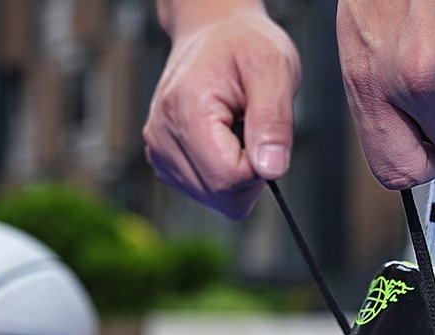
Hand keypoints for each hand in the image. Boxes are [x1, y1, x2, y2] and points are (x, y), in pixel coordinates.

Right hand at [143, 8, 300, 218]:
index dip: (258, 167)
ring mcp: (160, 152)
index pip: (228, 179)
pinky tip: (223, 141)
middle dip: (250, 174)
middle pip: (222, 196)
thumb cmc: (243, 45)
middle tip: (253, 131)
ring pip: (216, 199)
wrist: (213, 34)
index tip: (262, 134)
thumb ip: (274, 120)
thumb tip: (272, 169)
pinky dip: (225, 175)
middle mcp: (163, 136)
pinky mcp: (165, 163)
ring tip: (236, 129)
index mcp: (185, 111)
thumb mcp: (272, 68)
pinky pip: (208, 193)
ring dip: (238, 174)